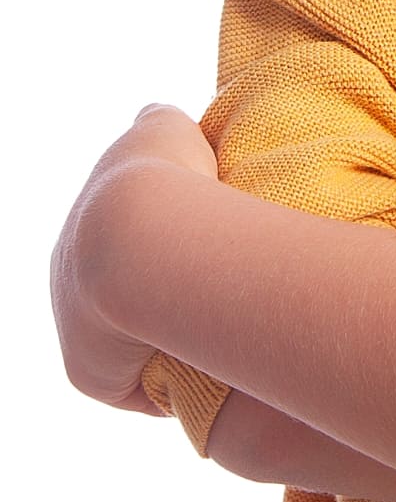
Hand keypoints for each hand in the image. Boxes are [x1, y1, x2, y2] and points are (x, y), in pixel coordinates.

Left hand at [48, 103, 217, 417]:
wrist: (141, 237)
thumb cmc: (161, 178)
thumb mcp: (162, 129)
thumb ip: (158, 123)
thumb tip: (158, 115)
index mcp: (84, 228)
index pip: (118, 242)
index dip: (161, 241)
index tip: (200, 243)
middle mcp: (66, 281)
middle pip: (118, 294)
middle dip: (160, 294)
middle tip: (216, 290)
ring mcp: (74, 331)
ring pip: (128, 340)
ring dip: (168, 337)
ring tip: (223, 328)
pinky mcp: (92, 376)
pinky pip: (140, 386)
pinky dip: (173, 377)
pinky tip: (211, 364)